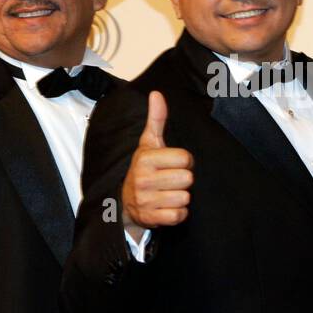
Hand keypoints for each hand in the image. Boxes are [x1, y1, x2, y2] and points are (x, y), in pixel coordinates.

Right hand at [121, 90, 193, 237]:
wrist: (125, 201)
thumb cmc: (144, 169)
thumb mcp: (148, 143)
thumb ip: (156, 119)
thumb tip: (157, 94)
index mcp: (145, 159)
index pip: (186, 159)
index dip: (184, 161)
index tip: (172, 163)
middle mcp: (143, 180)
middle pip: (187, 179)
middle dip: (183, 180)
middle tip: (170, 180)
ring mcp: (146, 200)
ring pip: (185, 197)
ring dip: (181, 197)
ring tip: (167, 192)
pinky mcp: (152, 218)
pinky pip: (180, 215)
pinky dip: (178, 213)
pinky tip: (167, 206)